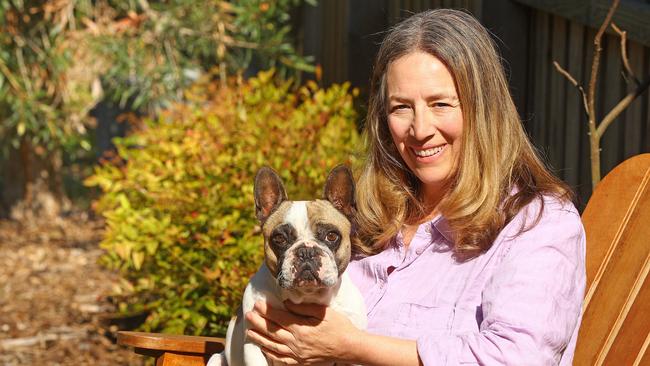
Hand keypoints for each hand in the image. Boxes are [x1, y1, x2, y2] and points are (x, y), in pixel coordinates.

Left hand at [245, 300, 361, 364]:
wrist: (349, 347)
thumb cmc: (338, 326)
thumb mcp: (322, 312)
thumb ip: (303, 307)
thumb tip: (286, 302)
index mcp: (301, 328)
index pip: (278, 317)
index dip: (266, 310)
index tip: (257, 304)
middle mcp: (296, 342)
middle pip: (272, 331)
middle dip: (258, 323)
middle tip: (248, 315)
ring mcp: (297, 354)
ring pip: (273, 346)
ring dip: (259, 338)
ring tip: (249, 331)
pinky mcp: (300, 362)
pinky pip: (281, 359)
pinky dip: (270, 354)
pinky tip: (264, 348)